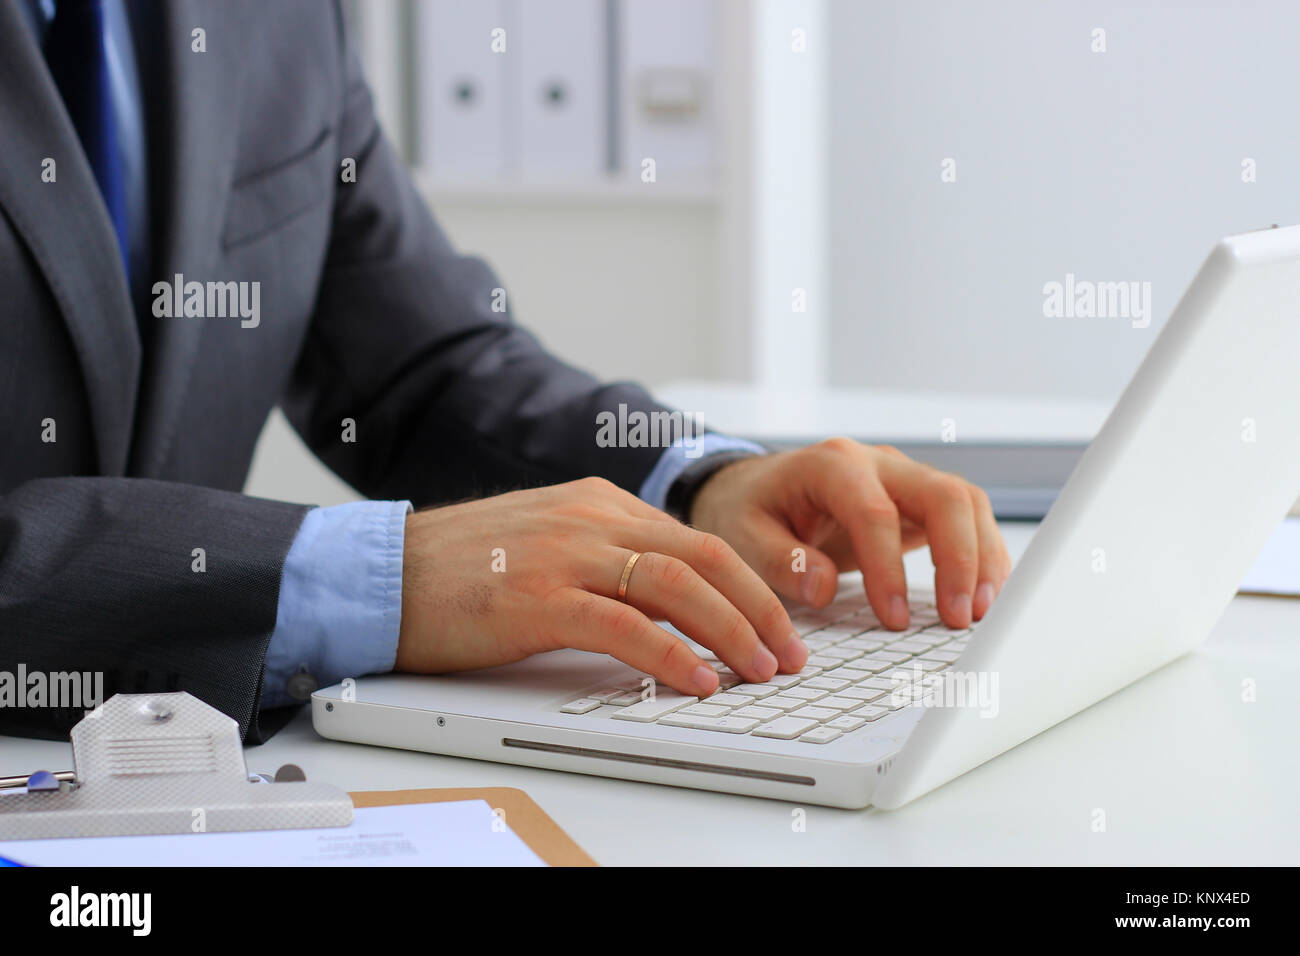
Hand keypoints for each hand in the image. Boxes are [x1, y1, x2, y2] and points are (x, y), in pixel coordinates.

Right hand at [394, 478, 807, 695]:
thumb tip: (670, 605)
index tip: (776, 624)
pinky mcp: (538, 597)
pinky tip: (698, 681)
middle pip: (705, 555)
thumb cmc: (464, 568)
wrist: (384, 572)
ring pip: (678, 584)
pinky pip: (625, 625)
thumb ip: (608, 559)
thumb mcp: (549, 543)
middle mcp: (591, 517)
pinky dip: (672, 656)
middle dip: (760, 608)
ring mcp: (566, 553)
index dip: (750, 584)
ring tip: (760, 671)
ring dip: (732, 631)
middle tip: (789, 653)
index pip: (697, 539)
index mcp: (599, 503)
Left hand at [688, 438, 1011, 629]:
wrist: (757, 488)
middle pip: (943, 494)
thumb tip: (824, 588)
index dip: (890, 567)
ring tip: (980, 613)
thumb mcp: (741, 535)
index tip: (894, 618)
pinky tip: (983, 596)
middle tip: (961, 617)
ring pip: (967, 503)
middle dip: (960, 558)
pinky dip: (982, 556)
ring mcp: (904, 478)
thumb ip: (778, 560)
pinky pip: (967, 519)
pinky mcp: (919, 502)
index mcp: (831, 465)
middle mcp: (877, 463)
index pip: (874, 512)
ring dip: (982, 558)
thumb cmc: (749, 510)